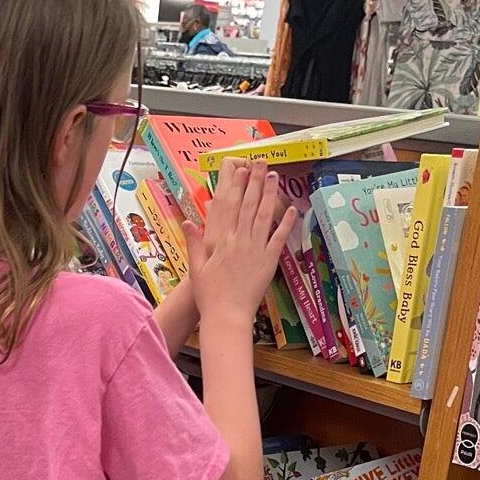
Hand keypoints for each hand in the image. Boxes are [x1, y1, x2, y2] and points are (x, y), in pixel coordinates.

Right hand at [192, 160, 295, 327]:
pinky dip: (286, 223)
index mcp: (221, 241)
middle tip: (261, 163)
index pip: (229, 207)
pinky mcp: (269, 262)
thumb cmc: (209, 296)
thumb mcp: (195, 268)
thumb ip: (193, 243)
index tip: (240, 169)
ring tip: (275, 176)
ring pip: (264, 216)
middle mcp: (239, 241)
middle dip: (255, 182)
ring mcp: (256, 250)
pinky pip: (279, 238)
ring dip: (271, 195)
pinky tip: (292, 208)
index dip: (235, 185)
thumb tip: (187, 221)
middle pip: (249, 205)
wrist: (226, 316)